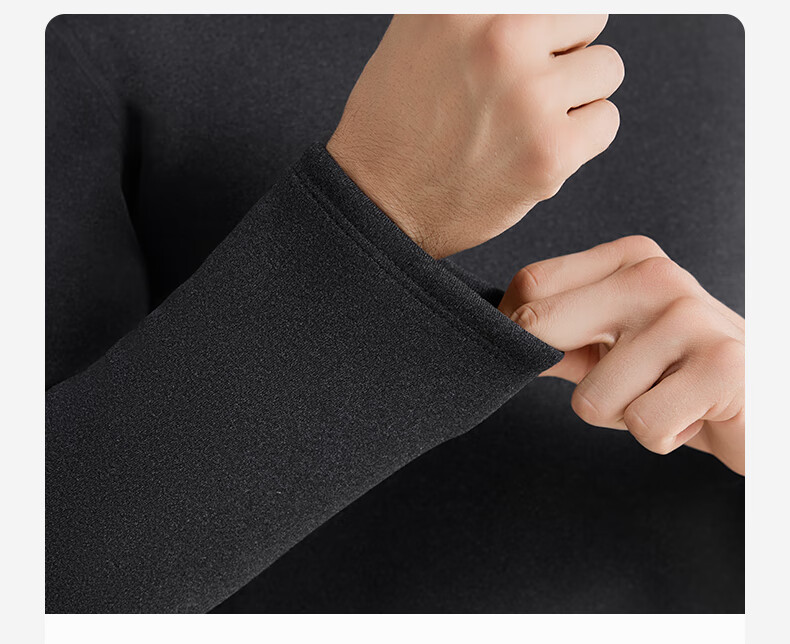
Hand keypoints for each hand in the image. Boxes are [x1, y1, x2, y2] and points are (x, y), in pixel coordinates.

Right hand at [327, 14, 623, 257]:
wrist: (378, 205)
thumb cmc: (396, 123)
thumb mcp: (419, 33)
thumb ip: (479, 11)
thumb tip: (536, 12)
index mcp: (466, 4)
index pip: (555, 1)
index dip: (543, 25)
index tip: (529, 51)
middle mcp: (500, 38)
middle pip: (590, 18)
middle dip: (564, 54)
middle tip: (523, 88)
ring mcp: (529, 96)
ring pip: (606, 69)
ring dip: (576, 96)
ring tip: (529, 120)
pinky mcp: (550, 152)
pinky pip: (605, 122)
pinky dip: (579, 139)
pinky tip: (535, 149)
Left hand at [498, 236, 744, 474]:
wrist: (768, 402)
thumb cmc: (680, 372)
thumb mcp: (615, 345)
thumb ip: (562, 338)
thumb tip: (501, 339)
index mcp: (628, 259)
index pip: (531, 284)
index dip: (514, 330)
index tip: (536, 358)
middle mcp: (655, 275)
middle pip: (540, 326)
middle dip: (567, 376)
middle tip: (617, 385)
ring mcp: (689, 316)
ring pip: (592, 398)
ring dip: (623, 417)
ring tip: (665, 398)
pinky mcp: (721, 365)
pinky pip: (642, 425)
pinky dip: (661, 436)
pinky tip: (691, 415)